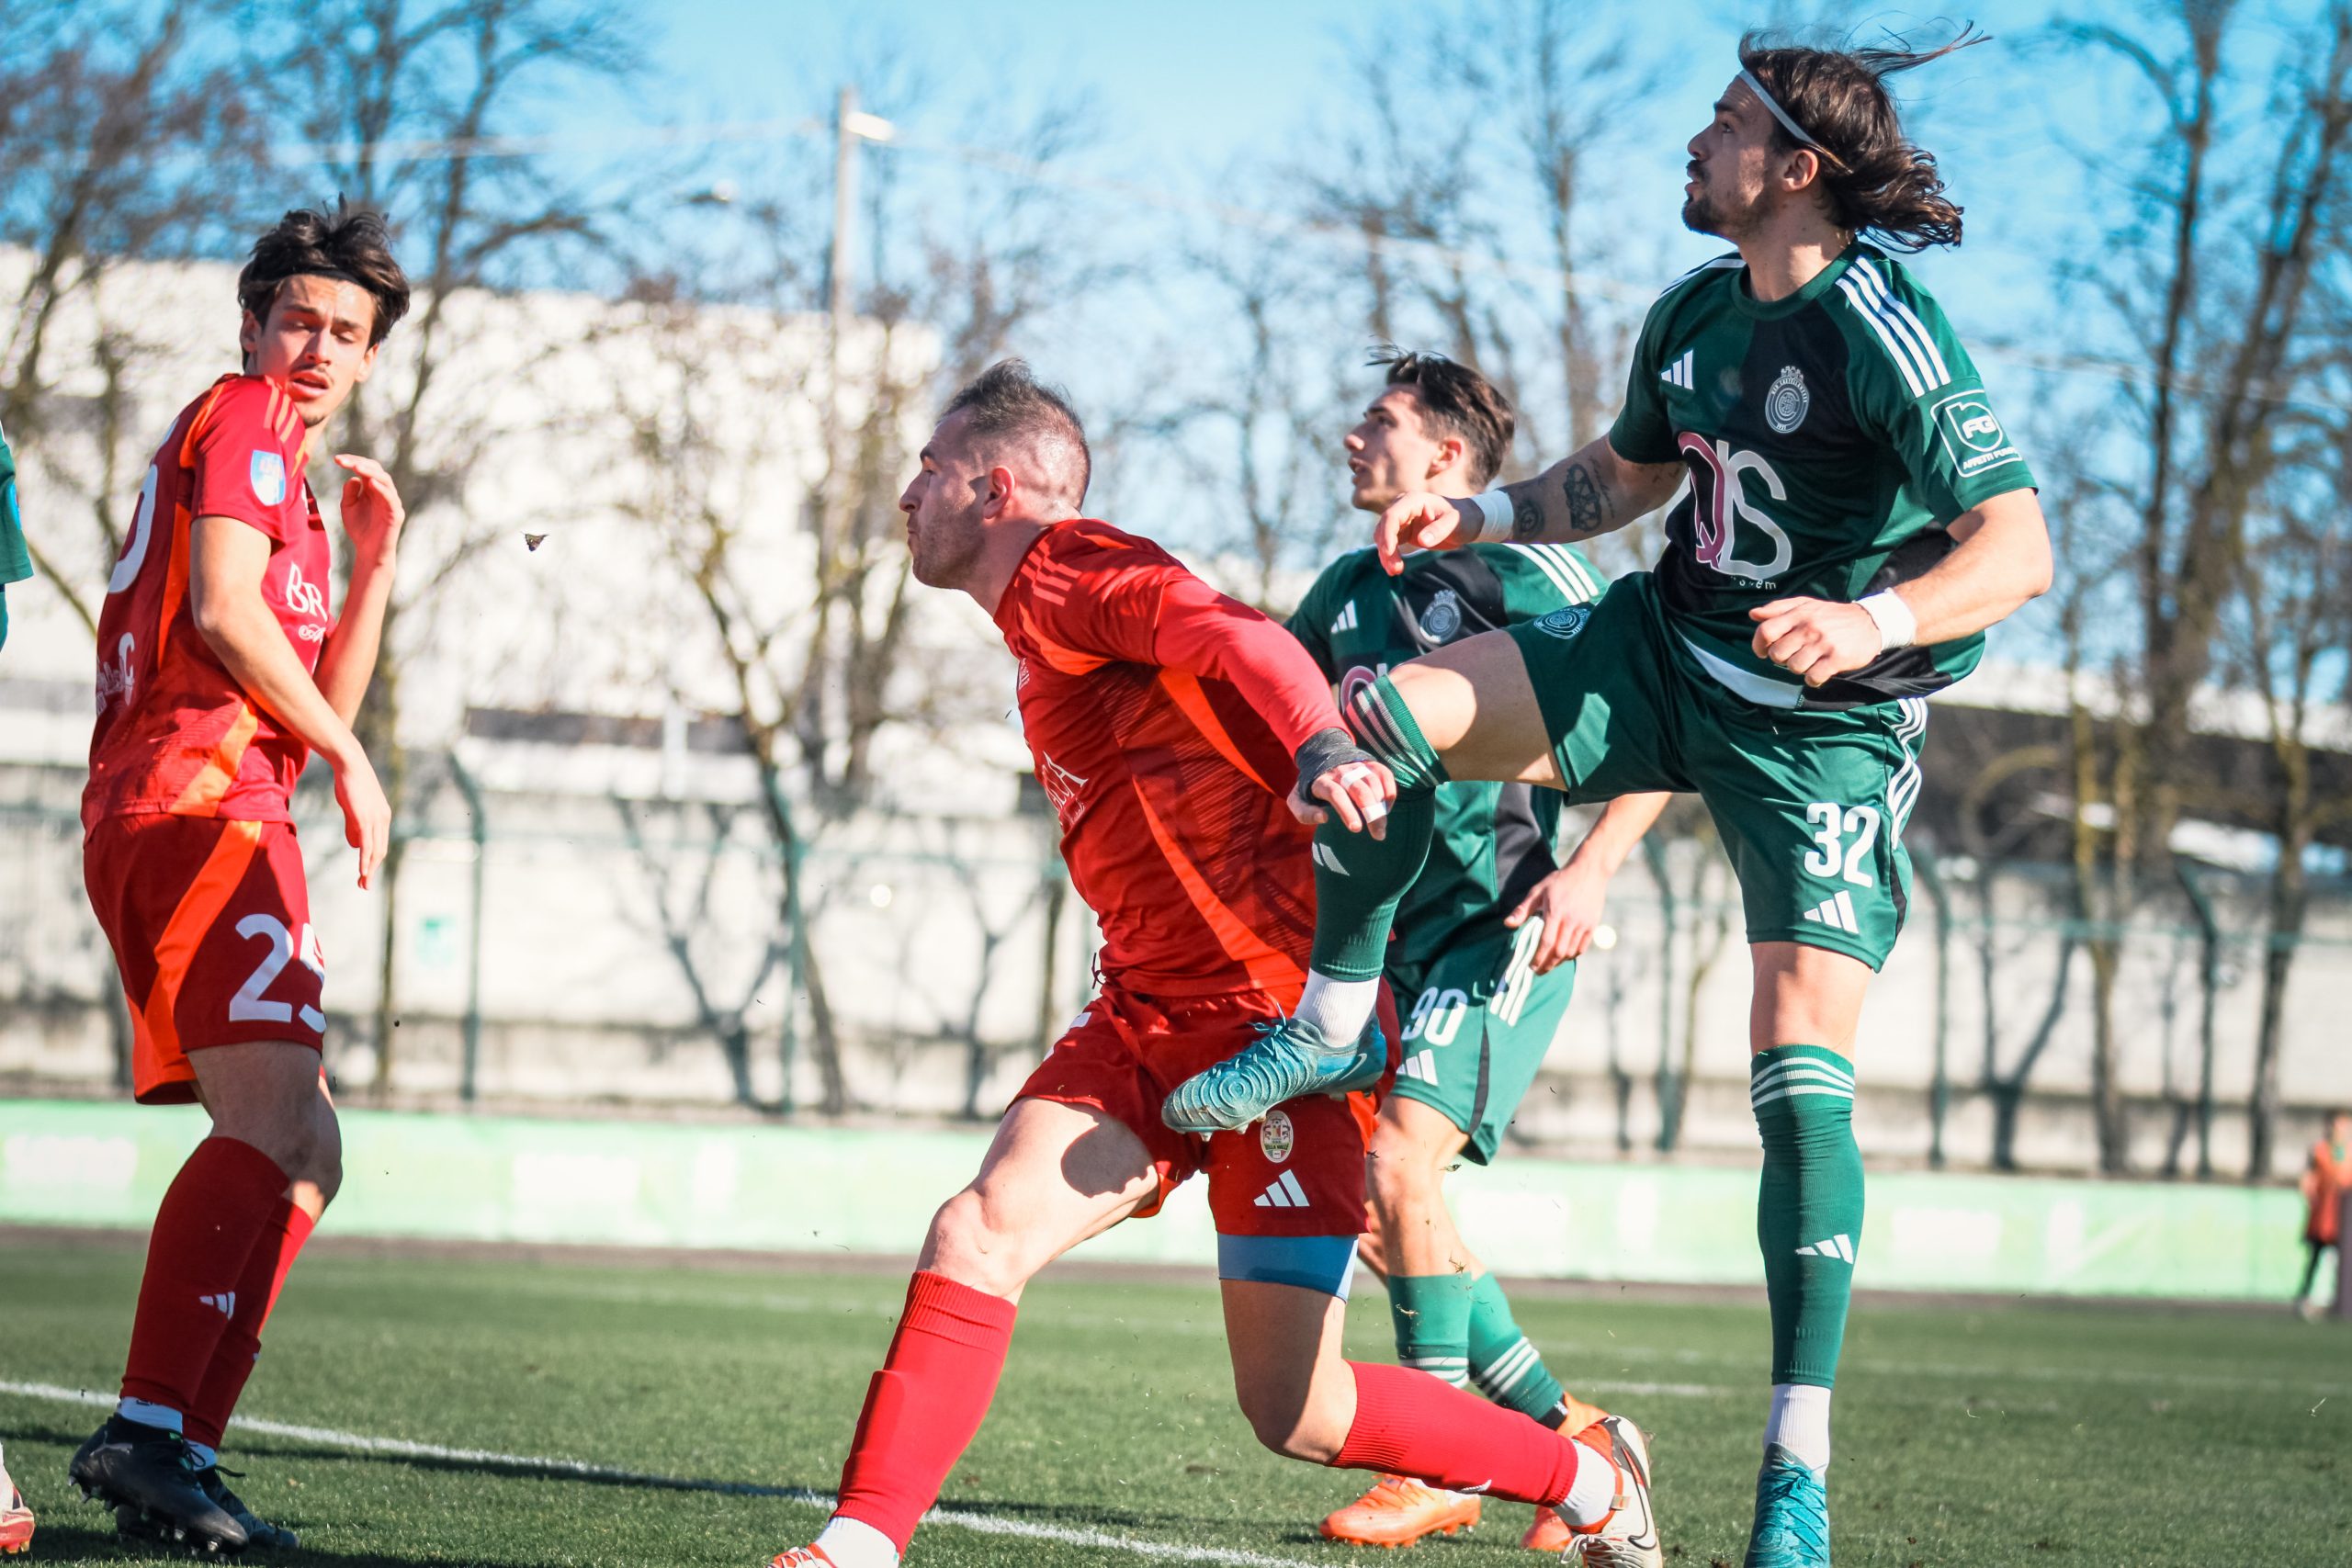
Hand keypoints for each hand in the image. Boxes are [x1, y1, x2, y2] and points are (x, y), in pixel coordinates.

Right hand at [331, 745, 391, 888]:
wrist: (350, 765)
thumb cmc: (349, 784)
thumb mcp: (353, 809)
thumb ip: (354, 827)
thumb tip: (354, 845)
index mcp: (383, 817)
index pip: (381, 845)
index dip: (373, 861)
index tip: (366, 874)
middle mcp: (383, 820)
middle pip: (380, 851)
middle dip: (372, 870)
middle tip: (364, 885)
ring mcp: (376, 819)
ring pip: (375, 850)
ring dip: (369, 869)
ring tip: (363, 883)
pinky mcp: (365, 818)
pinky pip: (367, 843)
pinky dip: (365, 859)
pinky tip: (362, 870)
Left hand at [334, 454, 404, 565]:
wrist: (368, 551)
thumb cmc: (359, 529)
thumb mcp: (348, 506)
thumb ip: (350, 491)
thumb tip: (353, 477)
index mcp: (373, 489)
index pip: (366, 468)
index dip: (353, 461)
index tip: (336, 459)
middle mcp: (384, 492)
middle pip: (376, 470)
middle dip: (359, 463)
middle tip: (342, 461)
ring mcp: (391, 502)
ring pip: (385, 480)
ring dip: (370, 472)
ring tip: (356, 466)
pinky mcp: (395, 514)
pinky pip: (390, 498)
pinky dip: (381, 488)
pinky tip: (370, 482)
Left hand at [1289, 759, 1394, 838]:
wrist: (1320, 757)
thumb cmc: (1309, 788)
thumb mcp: (1296, 801)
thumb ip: (1305, 813)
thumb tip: (1324, 818)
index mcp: (1321, 781)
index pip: (1335, 793)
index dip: (1347, 810)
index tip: (1356, 828)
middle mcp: (1340, 771)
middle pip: (1358, 789)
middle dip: (1371, 812)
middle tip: (1378, 834)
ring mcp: (1356, 766)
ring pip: (1373, 783)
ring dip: (1381, 806)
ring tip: (1381, 827)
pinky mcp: (1369, 764)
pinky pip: (1384, 774)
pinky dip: (1389, 791)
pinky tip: (1387, 807)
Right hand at [1374, 490, 1469, 575]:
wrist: (1465, 521)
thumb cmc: (1462, 518)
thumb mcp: (1455, 522)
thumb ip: (1439, 530)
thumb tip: (1421, 541)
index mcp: (1413, 500)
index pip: (1392, 516)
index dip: (1387, 534)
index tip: (1388, 552)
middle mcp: (1402, 507)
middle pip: (1384, 528)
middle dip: (1386, 549)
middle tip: (1395, 569)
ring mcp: (1401, 519)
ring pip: (1383, 537)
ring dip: (1386, 555)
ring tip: (1395, 571)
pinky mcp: (1402, 531)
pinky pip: (1389, 544)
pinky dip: (1389, 556)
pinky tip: (1394, 568)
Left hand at [1504, 860, 1609, 972]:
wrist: (1589, 872)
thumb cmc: (1560, 880)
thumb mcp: (1538, 891)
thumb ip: (1523, 909)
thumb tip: (1507, 924)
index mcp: (1555, 912)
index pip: (1546, 942)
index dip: (1538, 958)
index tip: (1531, 967)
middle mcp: (1570, 921)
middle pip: (1558, 951)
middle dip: (1547, 965)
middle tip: (1539, 971)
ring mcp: (1583, 924)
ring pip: (1570, 952)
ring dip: (1559, 962)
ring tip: (1549, 964)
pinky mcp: (1592, 925)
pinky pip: (1582, 947)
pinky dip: (1572, 955)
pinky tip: (1564, 956)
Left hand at [1748, 597, 1882, 686]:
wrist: (1870, 622)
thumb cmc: (1832, 615)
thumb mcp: (1806, 605)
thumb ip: (1778, 609)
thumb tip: (1753, 614)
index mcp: (1799, 614)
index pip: (1766, 631)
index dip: (1759, 645)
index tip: (1763, 652)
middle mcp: (1810, 628)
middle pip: (1778, 654)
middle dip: (1782, 659)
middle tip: (1793, 655)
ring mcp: (1823, 644)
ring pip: (1794, 667)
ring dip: (1799, 669)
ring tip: (1809, 661)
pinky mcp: (1837, 658)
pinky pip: (1813, 677)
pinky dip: (1813, 679)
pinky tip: (1819, 671)